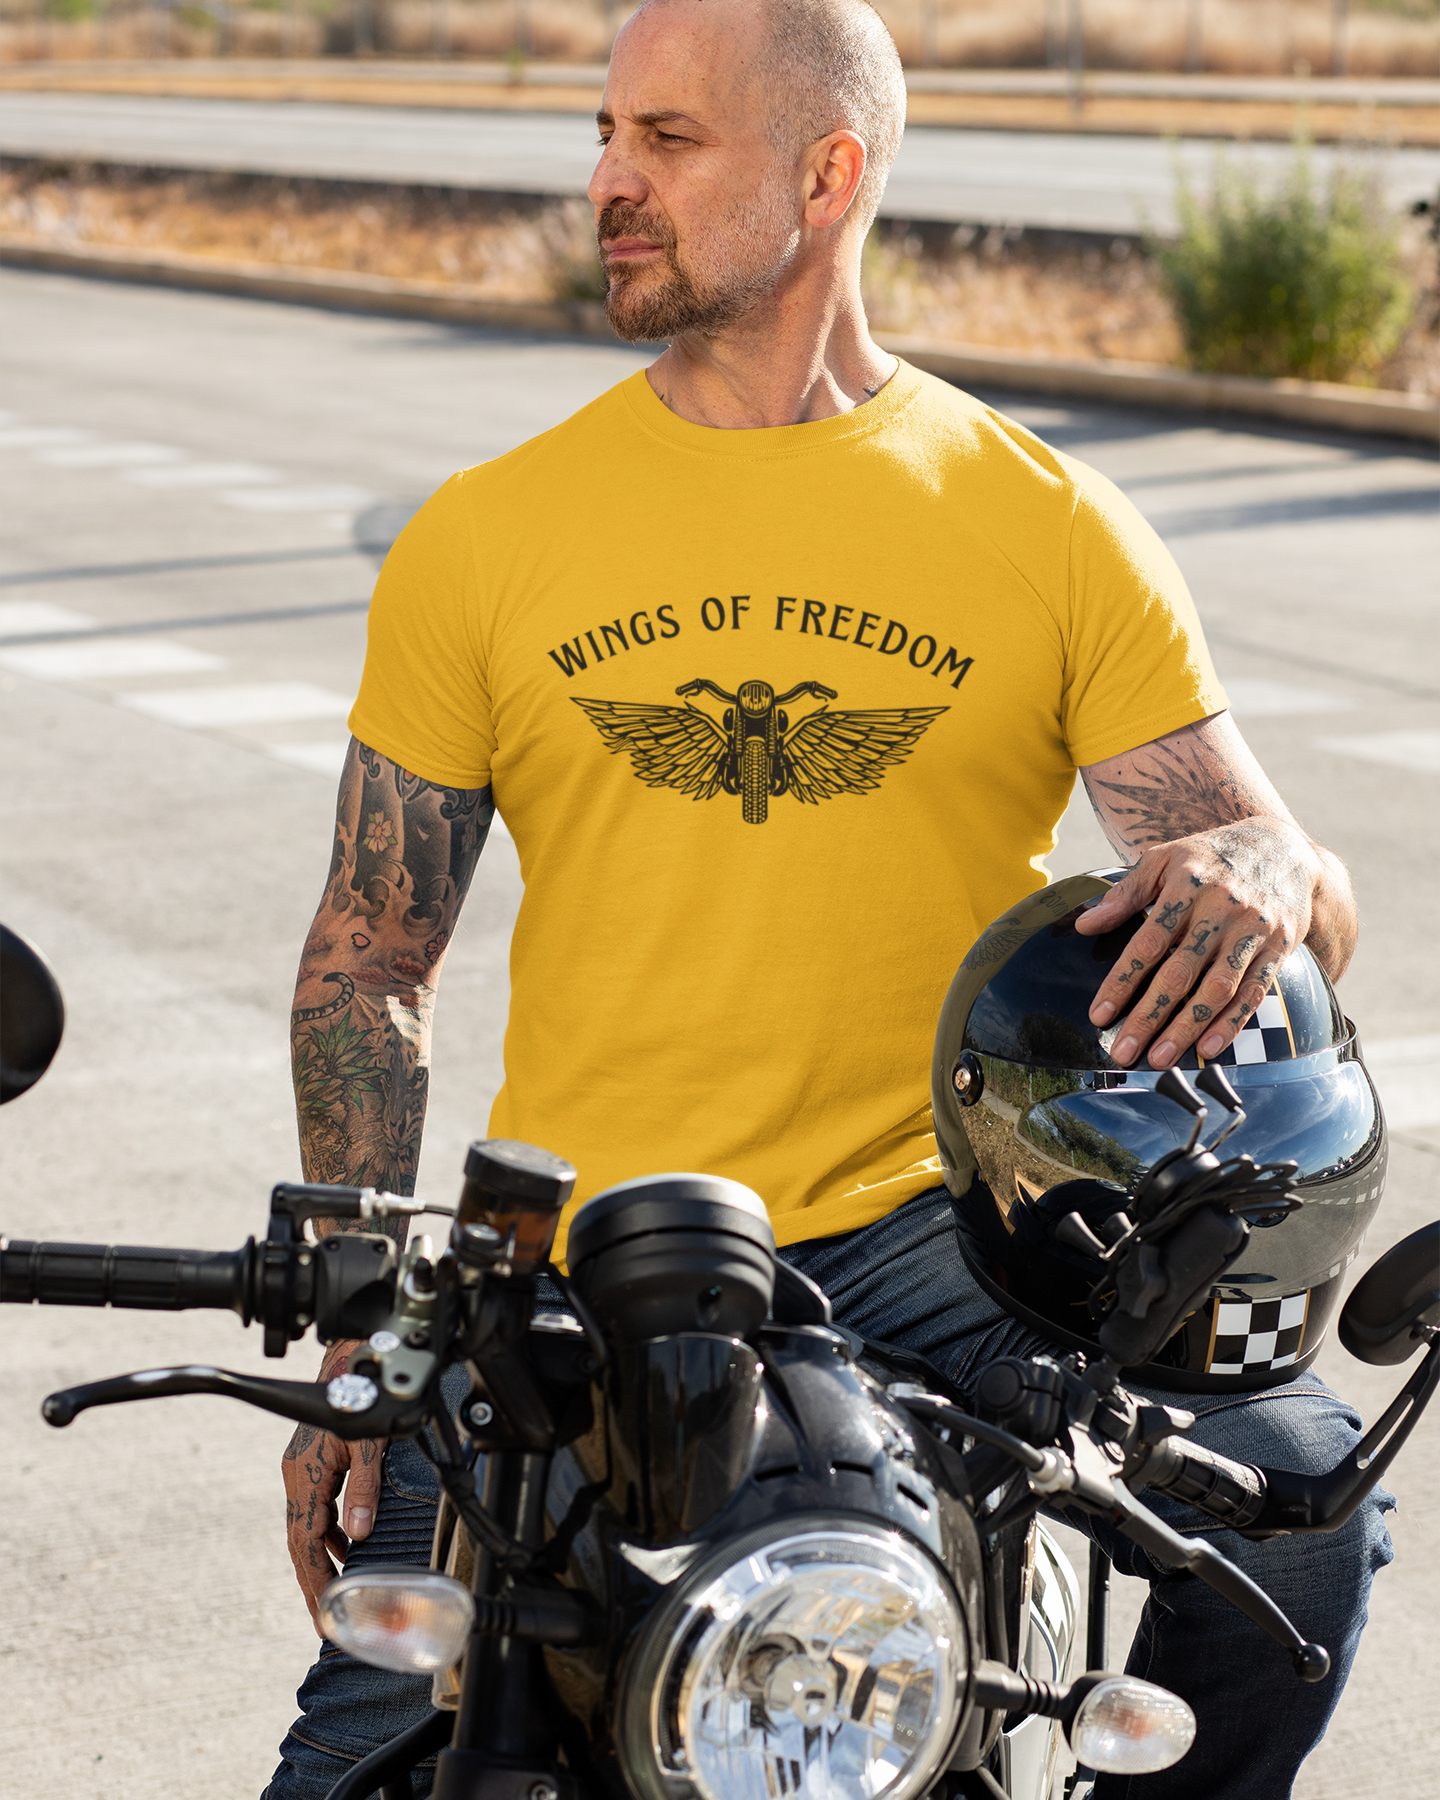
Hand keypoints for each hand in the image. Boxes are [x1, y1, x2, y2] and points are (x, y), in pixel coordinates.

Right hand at [281, 1338, 384, 1633]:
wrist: (348, 1363)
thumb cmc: (358, 1398)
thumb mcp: (368, 1444)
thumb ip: (364, 1489)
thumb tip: (360, 1534)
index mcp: (304, 1477)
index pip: (304, 1543)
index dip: (314, 1579)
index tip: (322, 1611)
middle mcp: (297, 1476)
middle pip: (300, 1542)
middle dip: (311, 1580)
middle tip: (322, 1619)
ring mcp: (302, 1471)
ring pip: (307, 1527)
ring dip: (320, 1560)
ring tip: (334, 1594)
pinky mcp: (312, 1465)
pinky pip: (316, 1511)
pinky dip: (327, 1535)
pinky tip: (345, 1548)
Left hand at [1074, 819, 1317, 1069]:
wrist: (1282, 848)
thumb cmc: (1208, 859)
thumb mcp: (1164, 859)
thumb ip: (1125, 894)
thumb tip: (1084, 925)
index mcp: (1186, 885)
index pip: (1148, 942)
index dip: (1122, 981)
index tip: (1099, 1016)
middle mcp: (1222, 908)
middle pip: (1180, 971)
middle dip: (1149, 1016)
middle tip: (1124, 1052)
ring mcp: (1253, 929)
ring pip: (1217, 987)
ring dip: (1187, 1027)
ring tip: (1160, 1059)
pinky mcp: (1280, 947)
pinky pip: (1254, 991)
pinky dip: (1232, 1022)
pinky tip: (1208, 1048)